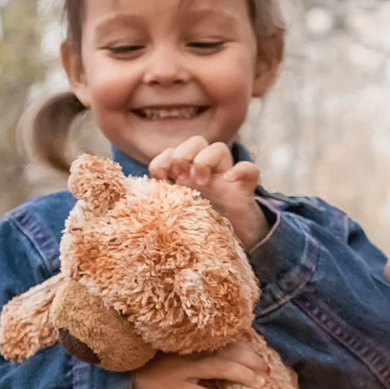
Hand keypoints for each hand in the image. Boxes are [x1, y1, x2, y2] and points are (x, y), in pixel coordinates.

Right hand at [130, 333, 268, 388]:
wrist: (122, 375)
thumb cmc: (149, 362)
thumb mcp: (172, 349)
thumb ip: (194, 346)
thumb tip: (223, 349)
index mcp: (190, 341)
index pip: (226, 340)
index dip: (247, 347)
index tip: (261, 355)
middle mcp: (190, 352)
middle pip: (229, 352)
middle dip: (252, 361)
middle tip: (268, 371)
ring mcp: (183, 371)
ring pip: (221, 368)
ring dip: (244, 375)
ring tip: (261, 384)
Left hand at [146, 137, 269, 249]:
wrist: (233, 247)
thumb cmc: (201, 230)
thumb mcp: (177, 217)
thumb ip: (162, 207)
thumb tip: (139, 205)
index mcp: (186, 178)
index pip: (173, 152)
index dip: (163, 159)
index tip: (160, 177)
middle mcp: (206, 174)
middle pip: (196, 142)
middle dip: (184, 153)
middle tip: (180, 177)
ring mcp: (226, 180)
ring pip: (220, 148)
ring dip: (206, 159)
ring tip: (201, 182)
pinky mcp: (245, 191)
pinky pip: (250, 170)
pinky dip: (242, 170)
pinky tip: (230, 179)